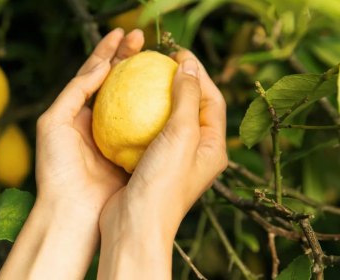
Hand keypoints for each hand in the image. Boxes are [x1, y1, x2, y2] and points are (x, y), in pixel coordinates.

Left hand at [0, 28, 143, 279]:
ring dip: (141, 77)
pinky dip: (152, 107)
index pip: (92, 73)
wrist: (72, 211)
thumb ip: (76, 90)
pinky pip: (142, 124)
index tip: (123, 32)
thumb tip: (102, 63)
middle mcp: (95, 121)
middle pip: (113, 82)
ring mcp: (113, 136)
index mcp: (74, 112)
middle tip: (143, 38)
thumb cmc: (57, 167)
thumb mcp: (55, 122)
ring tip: (154, 57)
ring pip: (130, 100)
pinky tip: (164, 93)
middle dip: (126, 57)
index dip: (107, 51)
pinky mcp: (129, 151)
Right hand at [97, 49, 227, 278]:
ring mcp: (173, 159)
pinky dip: (141, 115)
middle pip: (193, 107)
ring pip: (169, 118)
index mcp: (213, 148)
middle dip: (181, 81)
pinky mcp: (151, 164)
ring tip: (145, 76)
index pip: (212, 100)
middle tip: (163, 60)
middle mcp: (196, 153)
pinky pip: (149, 131)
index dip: (199, 73)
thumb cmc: (162, 183)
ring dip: (159, 96)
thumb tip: (188, 65)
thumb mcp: (180, 136)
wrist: (135, 225)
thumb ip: (187, 98)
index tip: (179, 53)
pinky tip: (126, 104)